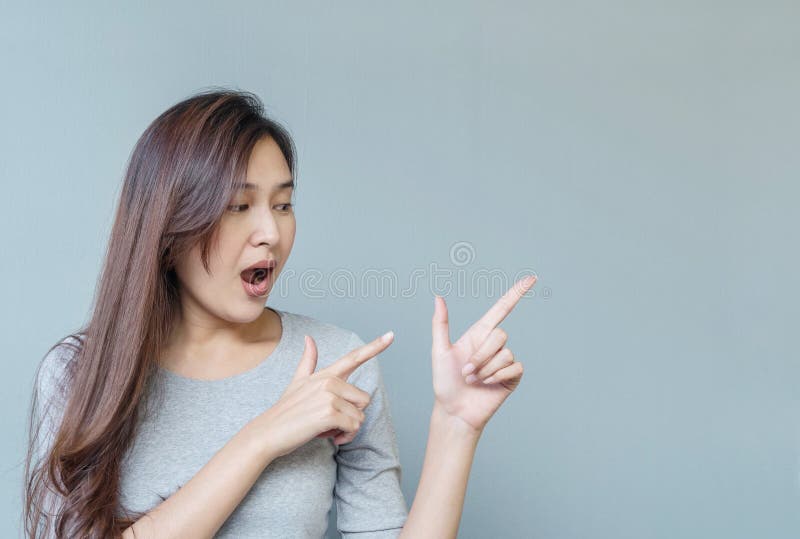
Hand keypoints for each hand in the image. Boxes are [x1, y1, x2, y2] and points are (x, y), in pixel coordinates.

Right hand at [250, 330, 394, 457]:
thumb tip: (309, 338)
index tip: (391, 334)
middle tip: (330, 422)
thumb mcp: (297, 382)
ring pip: (359, 416)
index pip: (353, 357)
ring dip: (347, 429)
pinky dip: (344, 437)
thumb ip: (308, 361)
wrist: (267, 432)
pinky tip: (328, 436)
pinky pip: (353, 427)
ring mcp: (329, 396)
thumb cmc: (285, 411)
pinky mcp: (328, 413)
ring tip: (326, 428)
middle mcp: (329, 381)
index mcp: (326, 375)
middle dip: (352, 416)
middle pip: (364, 400)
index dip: (375, 346)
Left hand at [431, 275, 535, 431]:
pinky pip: (513, 367)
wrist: (455, 411)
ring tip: (473, 380)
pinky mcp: (512, 376)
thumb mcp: (439, 351)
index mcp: (478, 334)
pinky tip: (487, 385)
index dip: (516, 293)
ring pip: (505, 353)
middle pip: (500, 335)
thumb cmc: (445, 382)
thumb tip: (438, 297)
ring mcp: (504, 361)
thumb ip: (440, 324)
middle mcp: (493, 345)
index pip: (501, 309)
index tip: (531, 279)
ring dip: (486, 369)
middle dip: (481, 355)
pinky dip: (498, 376)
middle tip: (466, 371)